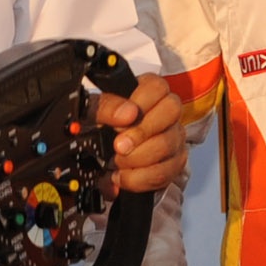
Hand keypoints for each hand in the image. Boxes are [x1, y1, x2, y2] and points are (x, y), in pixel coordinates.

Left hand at [100, 77, 186, 197]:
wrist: (99, 157)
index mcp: (147, 91)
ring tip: (116, 162)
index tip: (122, 120)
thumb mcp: (91, 112)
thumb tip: (128, 113)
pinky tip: (123, 177)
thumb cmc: (100, 127)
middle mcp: (166, 111)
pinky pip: (166, 172)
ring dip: (137, 159)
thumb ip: (105, 106)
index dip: (140, 104)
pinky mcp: (174, 162)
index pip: (158, 87)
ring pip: (168, 144)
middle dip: (141, 133)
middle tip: (119, 146)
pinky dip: (140, 179)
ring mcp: (174, 136)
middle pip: (171, 112)